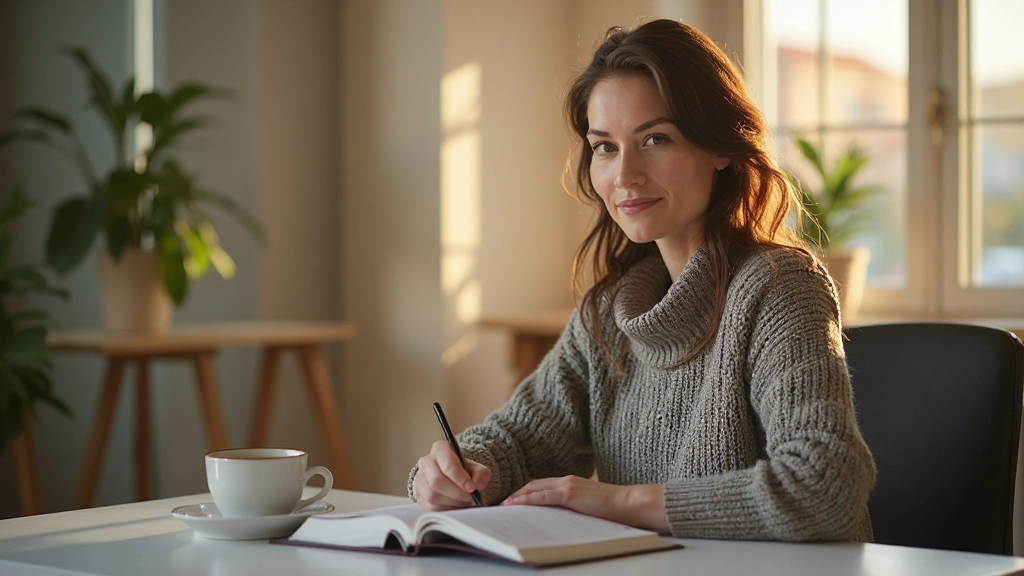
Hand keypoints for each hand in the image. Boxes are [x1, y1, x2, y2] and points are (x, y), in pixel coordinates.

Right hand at [413, 440, 490, 509]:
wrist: (452, 477)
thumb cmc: (464, 470)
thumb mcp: (476, 468)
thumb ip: (481, 474)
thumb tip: (478, 486)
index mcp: (440, 449)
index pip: (447, 463)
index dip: (460, 478)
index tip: (472, 488)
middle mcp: (425, 462)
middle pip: (437, 481)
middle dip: (457, 493)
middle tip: (471, 499)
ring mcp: (419, 479)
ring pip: (432, 495)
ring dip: (452, 503)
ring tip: (465, 503)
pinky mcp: (418, 494)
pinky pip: (430, 506)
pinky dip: (446, 509)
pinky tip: (456, 506)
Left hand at [502, 476, 669, 532]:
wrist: (630, 504)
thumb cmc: (614, 509)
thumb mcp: (588, 507)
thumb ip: (573, 508)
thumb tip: (558, 518)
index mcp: (572, 483)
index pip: (542, 486)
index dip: (525, 492)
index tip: (513, 501)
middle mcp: (567, 480)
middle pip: (533, 485)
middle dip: (517, 494)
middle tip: (502, 504)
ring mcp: (567, 485)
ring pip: (534, 489)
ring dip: (517, 497)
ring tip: (503, 506)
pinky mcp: (569, 493)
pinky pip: (541, 496)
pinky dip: (526, 500)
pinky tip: (514, 505)